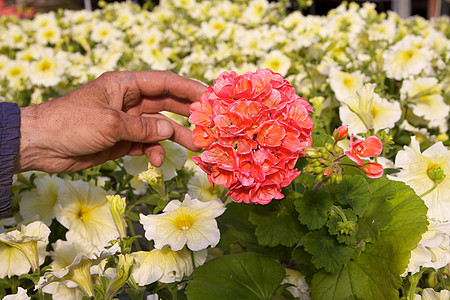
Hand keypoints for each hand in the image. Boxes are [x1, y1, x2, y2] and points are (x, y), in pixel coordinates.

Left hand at [15, 71, 206, 172]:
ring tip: (195, 147)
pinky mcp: (123, 140)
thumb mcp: (110, 123)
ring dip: (176, 137)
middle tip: (208, 124)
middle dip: (187, 115)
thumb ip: (143, 127)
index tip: (209, 97)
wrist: (42, 146)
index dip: (188, 88)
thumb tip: (170, 130)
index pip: (164, 82)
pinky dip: (154, 152)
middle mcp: (130, 101)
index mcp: (126, 85)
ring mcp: (127, 121)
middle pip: (166, 104)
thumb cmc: (72, 124)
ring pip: (159, 127)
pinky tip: (156, 161)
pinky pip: (147, 144)